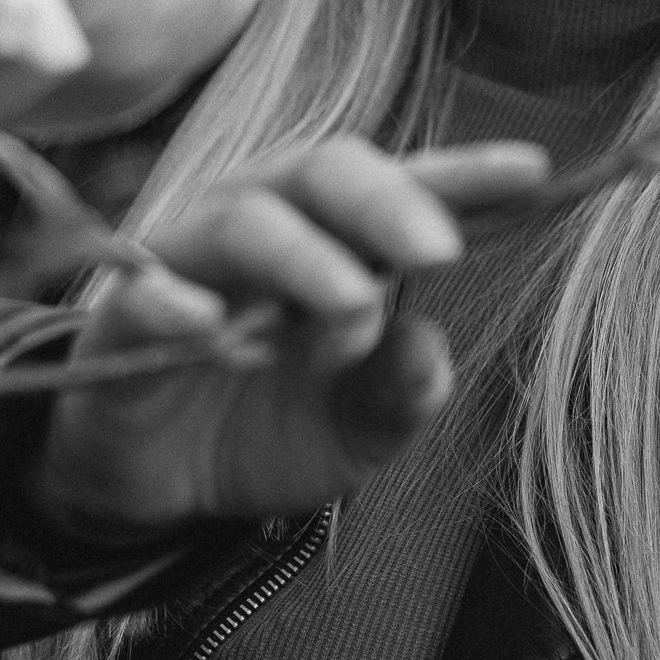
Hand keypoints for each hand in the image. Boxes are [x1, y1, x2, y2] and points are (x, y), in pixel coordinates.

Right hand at [25, 136, 548, 536]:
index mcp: (338, 240)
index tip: (533, 172)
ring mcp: (192, 262)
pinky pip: (145, 291)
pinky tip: (212, 328)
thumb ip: (402, 392)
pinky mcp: (126, 315)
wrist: (159, 488)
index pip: (404, 188)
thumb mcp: (357, 429)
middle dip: (386, 201)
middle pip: (322, 171)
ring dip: (303, 254)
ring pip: (243, 219)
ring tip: (354, 302)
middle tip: (441, 249)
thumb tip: (432, 343)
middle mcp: (267, 225)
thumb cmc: (270, 427)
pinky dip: (176, 301)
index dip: (465, 174)